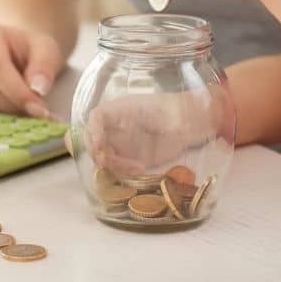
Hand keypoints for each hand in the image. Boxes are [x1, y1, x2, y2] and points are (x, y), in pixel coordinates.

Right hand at [0, 23, 64, 118]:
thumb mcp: (46, 49)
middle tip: (34, 110)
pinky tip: (8, 107)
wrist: (14, 52)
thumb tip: (38, 89)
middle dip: (11, 105)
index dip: (17, 92)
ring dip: (3, 112)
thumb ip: (44, 66)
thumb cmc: (29, 50)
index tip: (38, 108)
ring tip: (22, 105)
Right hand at [81, 86, 235, 176]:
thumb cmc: (177, 110)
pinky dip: (122, 172)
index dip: (93, 130)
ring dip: (111, 164)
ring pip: (101, 156)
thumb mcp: (167, 109)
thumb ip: (159, 117)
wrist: (188, 124)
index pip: (97, 117)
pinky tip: (139, 170)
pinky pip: (115, 168)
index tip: (100, 143)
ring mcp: (120, 144)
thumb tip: (155, 127)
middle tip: (106, 160)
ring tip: (132, 168)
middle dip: (95, 150)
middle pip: (91, 138)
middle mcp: (115, 127)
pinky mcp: (128, 159)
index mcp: (120, 110)